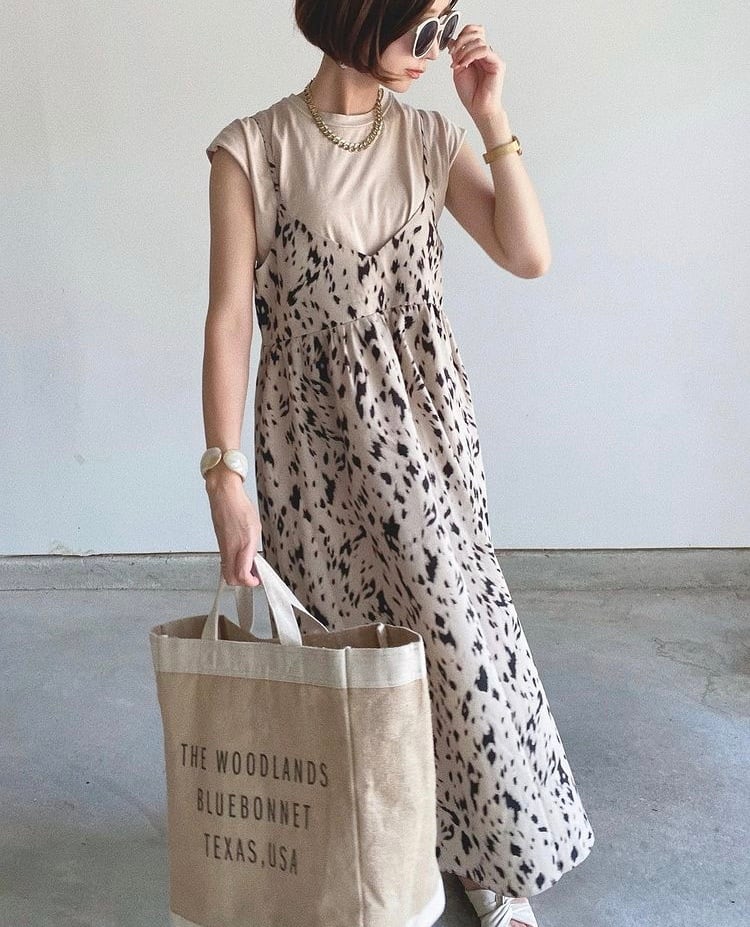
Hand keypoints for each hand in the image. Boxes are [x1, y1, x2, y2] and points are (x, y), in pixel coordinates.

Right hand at [205, 471, 261, 585]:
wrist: (224, 496)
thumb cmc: (240, 507)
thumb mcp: (255, 529)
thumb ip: (253, 548)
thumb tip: (253, 562)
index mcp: (242, 545)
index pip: (242, 574)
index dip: (251, 582)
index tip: (257, 580)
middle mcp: (230, 549)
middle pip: (230, 578)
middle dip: (242, 583)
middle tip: (253, 576)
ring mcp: (223, 547)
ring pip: (226, 571)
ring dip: (237, 574)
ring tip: (248, 567)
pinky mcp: (220, 544)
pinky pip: (225, 561)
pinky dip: (232, 565)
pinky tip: (240, 558)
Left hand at [447, 23, 505, 120]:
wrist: (478, 108)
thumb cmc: (471, 94)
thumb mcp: (458, 70)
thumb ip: (457, 55)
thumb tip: (452, 40)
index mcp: (477, 54)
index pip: (473, 32)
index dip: (461, 35)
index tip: (451, 49)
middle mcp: (486, 54)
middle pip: (477, 32)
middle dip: (461, 40)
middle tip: (453, 53)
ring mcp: (492, 58)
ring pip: (479, 41)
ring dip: (464, 51)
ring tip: (458, 64)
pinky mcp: (497, 64)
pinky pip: (484, 50)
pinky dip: (471, 55)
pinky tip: (465, 65)